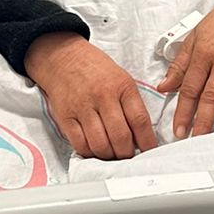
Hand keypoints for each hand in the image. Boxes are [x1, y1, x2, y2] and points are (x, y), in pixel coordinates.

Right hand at [25, 33, 157, 161]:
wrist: (63, 57)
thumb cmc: (96, 70)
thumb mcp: (122, 78)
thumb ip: (132, 104)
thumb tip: (141, 135)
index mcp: (123, 86)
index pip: (140, 120)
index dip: (147, 141)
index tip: (150, 151)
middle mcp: (104, 97)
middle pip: (120, 136)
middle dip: (127, 153)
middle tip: (129, 156)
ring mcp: (83, 108)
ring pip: (100, 145)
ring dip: (109, 156)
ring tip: (113, 155)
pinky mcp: (66, 117)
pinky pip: (80, 144)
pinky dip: (90, 153)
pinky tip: (95, 150)